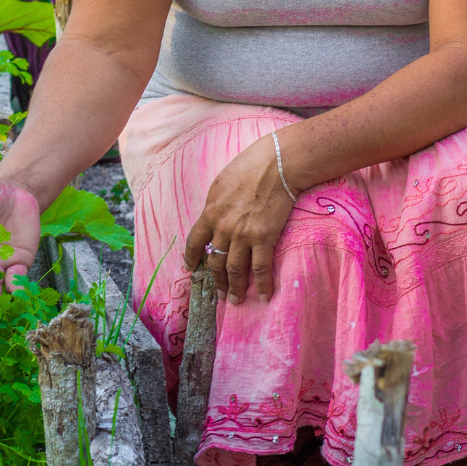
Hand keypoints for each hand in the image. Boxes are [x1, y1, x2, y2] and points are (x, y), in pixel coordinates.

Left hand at [183, 133, 294, 304]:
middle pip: (215, 261)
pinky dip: (262, 285)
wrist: (276, 165)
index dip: (191, 258)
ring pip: (234, 269)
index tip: (190, 268)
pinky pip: (261, 268)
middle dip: (216, 280)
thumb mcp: (221, 183)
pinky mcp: (264, 238)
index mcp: (210, 212)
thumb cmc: (249, 166)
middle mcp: (223, 228)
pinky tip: (264, 296)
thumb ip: (215, 205)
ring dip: (235, 288)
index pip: (194, 241)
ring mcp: (243, 235)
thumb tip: (214, 219)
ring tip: (236, 300)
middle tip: (220, 294)